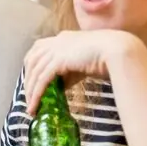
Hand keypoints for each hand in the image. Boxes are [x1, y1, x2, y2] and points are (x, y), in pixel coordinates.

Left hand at [23, 29, 142, 115]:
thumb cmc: (107, 56)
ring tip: (31, 107)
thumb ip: (70, 71)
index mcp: (62, 38)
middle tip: (28, 97)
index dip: (32, 66)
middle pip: (31, 61)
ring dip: (30, 91)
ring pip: (35, 72)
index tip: (30, 81)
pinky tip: (35, 105)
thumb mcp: (83, 63)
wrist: (118, 51)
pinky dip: (36, 93)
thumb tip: (61, 86)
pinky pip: (42, 80)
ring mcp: (56, 50)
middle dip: (28, 80)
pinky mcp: (59, 61)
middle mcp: (56, 41)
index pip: (37, 50)